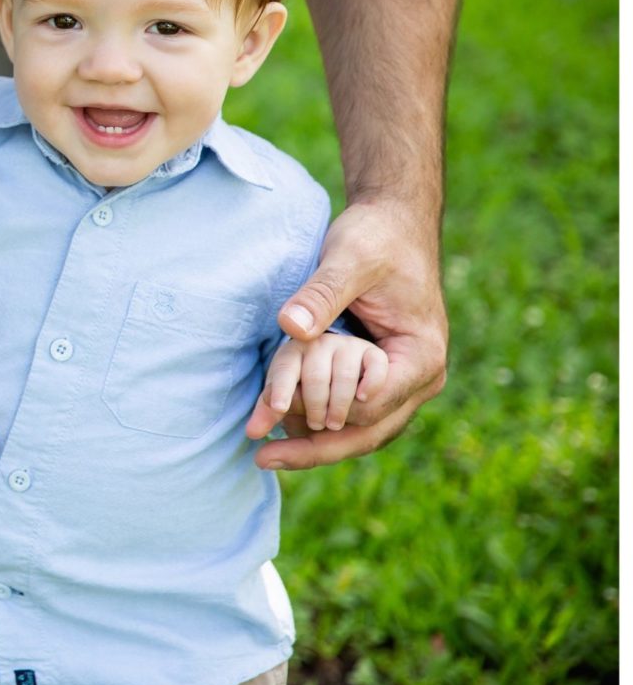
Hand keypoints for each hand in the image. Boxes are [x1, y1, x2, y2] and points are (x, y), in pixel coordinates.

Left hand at [259, 199, 448, 469]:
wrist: (392, 225)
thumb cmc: (376, 238)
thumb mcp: (348, 259)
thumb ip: (322, 293)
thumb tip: (290, 326)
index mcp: (421, 356)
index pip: (371, 406)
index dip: (324, 413)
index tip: (277, 418)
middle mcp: (419, 379)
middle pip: (367, 432)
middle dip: (316, 449)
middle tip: (263, 459)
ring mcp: (402, 383)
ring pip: (360, 431)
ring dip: (316, 444)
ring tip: (266, 454)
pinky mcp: (381, 378)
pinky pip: (353, 413)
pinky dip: (320, 424)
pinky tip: (281, 430)